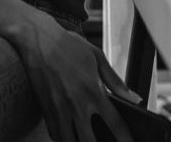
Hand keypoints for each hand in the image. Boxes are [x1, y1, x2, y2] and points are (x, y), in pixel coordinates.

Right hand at [14, 14, 138, 141]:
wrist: (37, 39)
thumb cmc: (66, 45)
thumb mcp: (96, 56)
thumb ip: (115, 81)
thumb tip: (134, 98)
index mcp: (92, 91)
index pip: (115, 124)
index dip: (126, 139)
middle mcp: (76, 104)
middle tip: (106, 141)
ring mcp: (59, 109)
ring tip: (87, 137)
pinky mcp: (46, 109)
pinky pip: (56, 135)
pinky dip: (64, 138)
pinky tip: (70, 134)